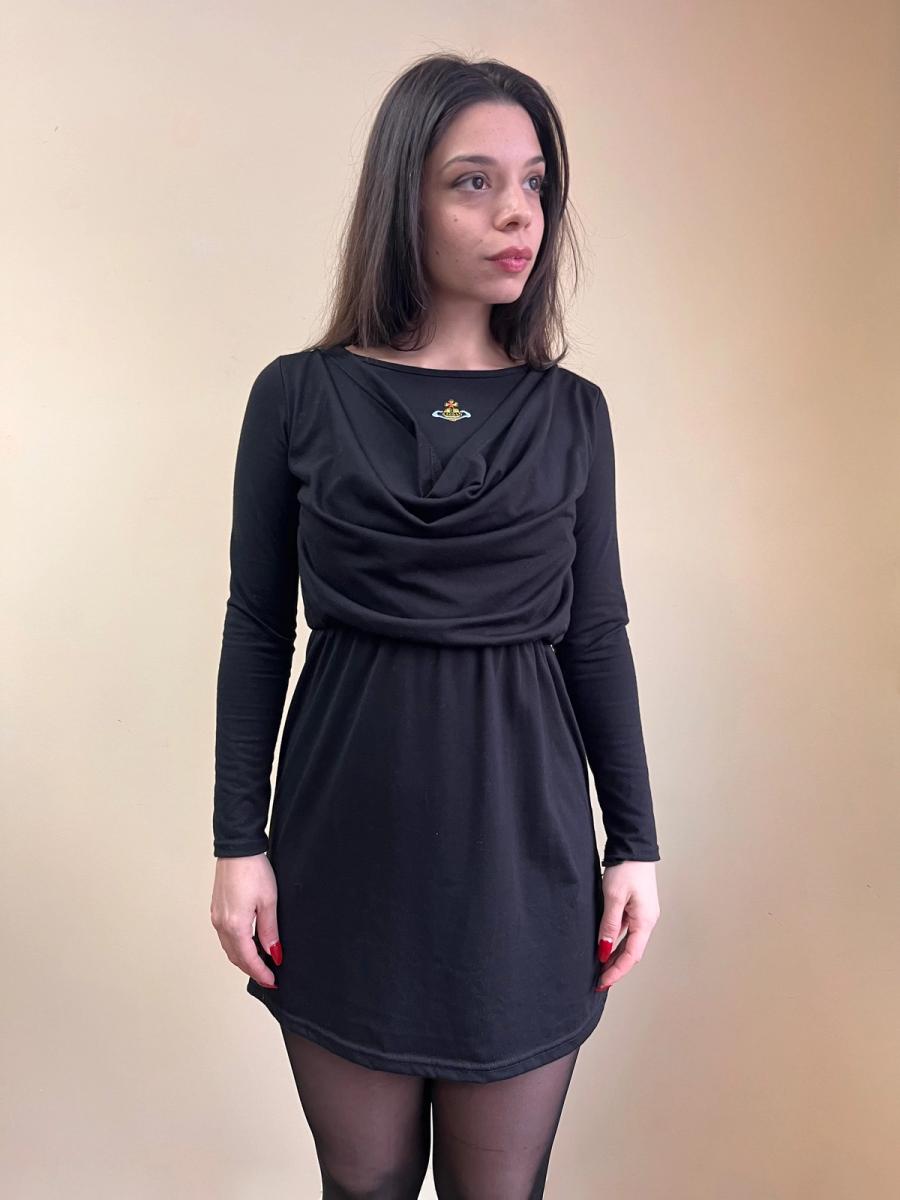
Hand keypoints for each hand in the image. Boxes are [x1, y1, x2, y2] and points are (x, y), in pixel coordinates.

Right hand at [210, 853, 281, 989]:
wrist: (237, 849)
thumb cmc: (254, 870)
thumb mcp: (269, 902)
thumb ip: (269, 931)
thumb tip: (273, 953)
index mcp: (235, 925)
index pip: (248, 959)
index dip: (261, 973)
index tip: (273, 981)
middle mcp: (221, 924)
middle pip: (236, 957)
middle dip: (252, 969)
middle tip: (269, 977)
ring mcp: (216, 917)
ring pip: (229, 948)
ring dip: (244, 959)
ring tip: (261, 964)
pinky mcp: (217, 910)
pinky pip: (226, 937)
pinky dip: (237, 946)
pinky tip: (249, 945)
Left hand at [596, 861, 659, 990]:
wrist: (633, 847)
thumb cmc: (626, 869)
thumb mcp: (613, 897)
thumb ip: (609, 925)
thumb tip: (604, 951)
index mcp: (645, 921)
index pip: (631, 955)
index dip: (617, 971)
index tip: (602, 982)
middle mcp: (647, 921)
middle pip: (632, 952)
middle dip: (616, 968)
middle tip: (599, 981)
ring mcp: (642, 915)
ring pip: (629, 943)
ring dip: (615, 956)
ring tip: (600, 969)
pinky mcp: (636, 908)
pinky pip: (626, 931)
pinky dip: (615, 942)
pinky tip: (604, 947)